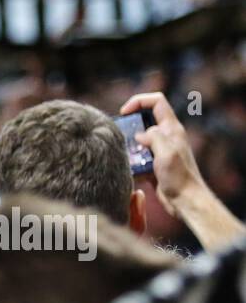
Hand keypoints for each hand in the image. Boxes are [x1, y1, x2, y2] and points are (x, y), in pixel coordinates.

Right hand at [121, 92, 204, 213]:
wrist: (184, 200)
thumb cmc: (179, 177)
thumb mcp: (166, 153)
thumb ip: (153, 137)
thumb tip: (139, 135)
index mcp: (172, 129)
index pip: (156, 102)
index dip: (139, 101)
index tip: (124, 112)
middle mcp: (166, 136)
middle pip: (145, 120)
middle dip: (129, 126)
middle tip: (119, 137)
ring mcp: (160, 150)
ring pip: (139, 140)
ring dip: (128, 147)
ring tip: (123, 156)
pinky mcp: (153, 164)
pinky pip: (138, 157)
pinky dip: (130, 162)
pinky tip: (127, 170)